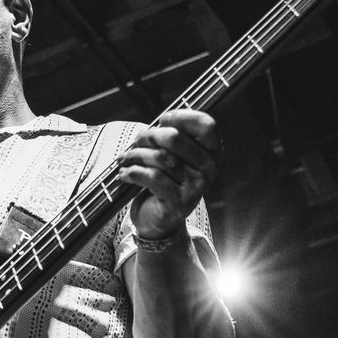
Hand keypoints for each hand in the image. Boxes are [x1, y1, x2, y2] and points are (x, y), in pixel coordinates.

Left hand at [116, 109, 220, 241]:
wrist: (157, 221)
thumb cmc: (164, 182)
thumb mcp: (172, 156)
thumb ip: (171, 137)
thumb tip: (159, 122)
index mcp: (212, 154)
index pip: (205, 124)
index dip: (181, 117)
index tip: (163, 120)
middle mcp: (209, 171)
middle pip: (175, 138)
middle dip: (149, 136)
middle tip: (136, 142)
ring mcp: (196, 188)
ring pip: (159, 158)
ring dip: (135, 155)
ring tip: (125, 159)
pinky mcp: (178, 203)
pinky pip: (151, 177)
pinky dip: (132, 172)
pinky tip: (125, 174)